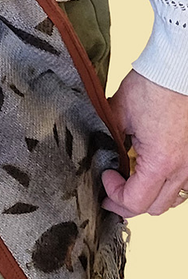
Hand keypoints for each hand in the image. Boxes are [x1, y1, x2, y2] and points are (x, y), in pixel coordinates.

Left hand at [101, 68, 187, 217]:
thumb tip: (99, 150)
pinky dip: (168, 187)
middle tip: (111, 190)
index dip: (114, 195)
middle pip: (154, 208)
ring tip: (133, 184)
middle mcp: (181, 169)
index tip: (105, 176)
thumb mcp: (118, 113)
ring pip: (172, 200)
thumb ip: (108, 137)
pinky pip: (184, 186)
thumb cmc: (151, 86)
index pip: (135, 201)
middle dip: (128, 202)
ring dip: (150, 197)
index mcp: (160, 162)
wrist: (176, 70)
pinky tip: (154, 175)